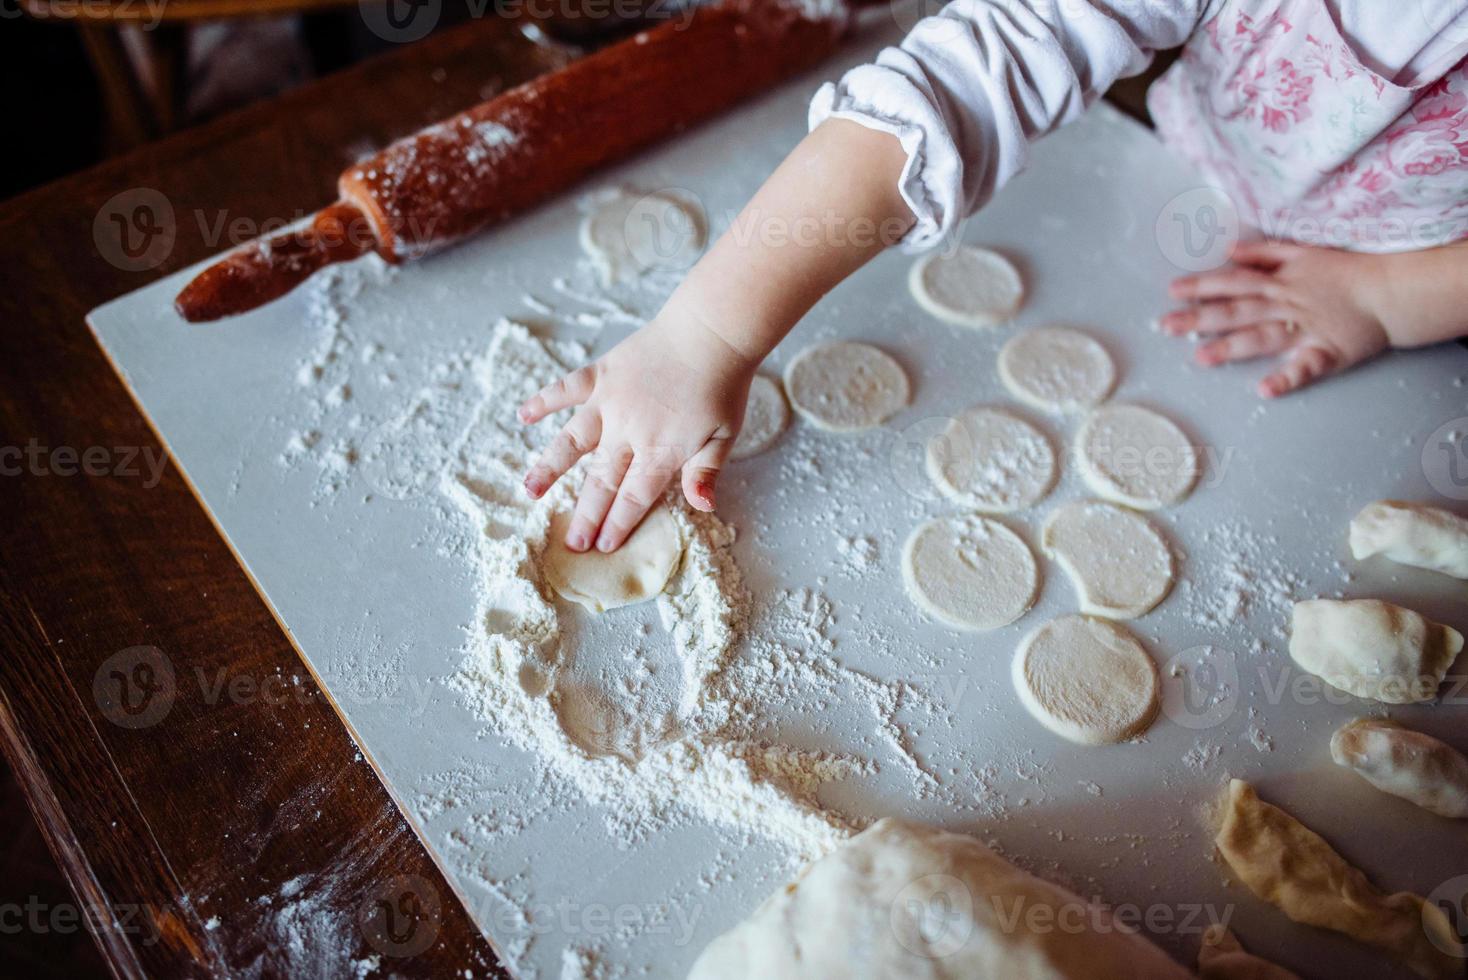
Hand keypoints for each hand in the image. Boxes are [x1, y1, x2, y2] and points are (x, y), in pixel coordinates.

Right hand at [519, 304, 755, 552]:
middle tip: (572, 542)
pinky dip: (544, 400)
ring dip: (550, 468)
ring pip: (573, 441)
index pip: (634, 497)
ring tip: (529, 491)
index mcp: (660, 450)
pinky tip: (523, 415)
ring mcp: (610, 401)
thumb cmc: (724, 385)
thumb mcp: (725, 435)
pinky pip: (567, 388)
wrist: (710, 332)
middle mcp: (628, 431)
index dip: (618, 523)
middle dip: (587, 515)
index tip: (602, 546)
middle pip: (602, 480)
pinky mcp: (603, 373)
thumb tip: (702, 507)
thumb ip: (706, 472)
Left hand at [1160, 241, 1390, 397]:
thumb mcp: (1303, 251)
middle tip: (1166, 326)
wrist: (1391, 290)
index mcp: (1278, 283)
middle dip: (1200, 318)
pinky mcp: (1326, 353)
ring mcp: (1304, 330)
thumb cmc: (1345, 272)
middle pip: (1236, 311)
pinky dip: (1286, 379)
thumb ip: (1264, 252)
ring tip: (1201, 357)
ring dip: (1231, 347)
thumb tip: (1227, 250)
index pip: (1232, 283)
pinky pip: (1305, 367)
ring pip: (1262, 337)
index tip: (1172, 291)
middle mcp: (1285, 305)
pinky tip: (1265, 390)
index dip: (1202, 286)